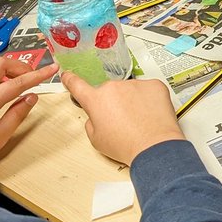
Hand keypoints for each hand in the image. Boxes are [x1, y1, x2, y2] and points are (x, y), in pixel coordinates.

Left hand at [0, 57, 58, 154]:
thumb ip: (16, 116)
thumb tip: (31, 98)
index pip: (18, 83)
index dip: (38, 75)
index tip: (52, 69)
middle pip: (1, 64)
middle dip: (19, 67)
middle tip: (31, 77)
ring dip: (6, 71)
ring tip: (15, 84)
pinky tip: (1, 88)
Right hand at [61, 72, 183, 166]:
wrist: (154, 146)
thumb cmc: (126, 145)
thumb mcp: (96, 139)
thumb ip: (92, 121)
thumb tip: (97, 115)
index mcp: (96, 100)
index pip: (77, 85)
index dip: (71, 80)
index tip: (68, 75)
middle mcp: (114, 87)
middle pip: (110, 92)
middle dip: (114, 103)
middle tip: (123, 121)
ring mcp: (135, 84)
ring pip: (130, 91)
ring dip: (132, 101)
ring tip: (139, 121)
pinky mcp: (154, 85)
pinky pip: (148, 90)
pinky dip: (149, 100)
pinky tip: (150, 114)